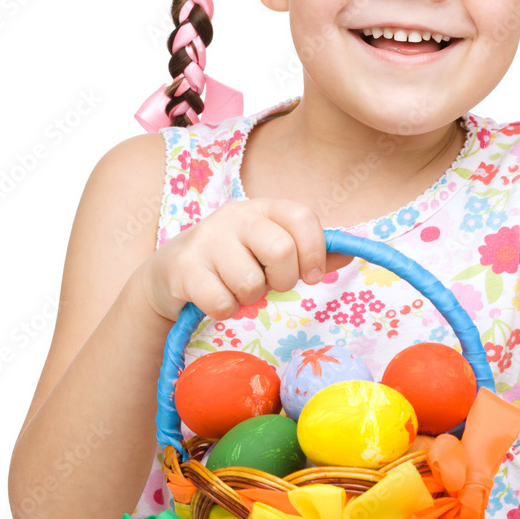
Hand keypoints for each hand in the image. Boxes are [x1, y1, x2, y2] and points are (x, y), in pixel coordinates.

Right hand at [138, 198, 352, 321]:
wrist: (169, 274)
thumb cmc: (232, 262)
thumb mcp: (270, 251)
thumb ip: (308, 253)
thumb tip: (350, 254)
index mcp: (262, 208)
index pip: (302, 217)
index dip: (315, 250)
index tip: (313, 275)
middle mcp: (235, 216)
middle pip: (281, 250)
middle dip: (282, 280)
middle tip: (268, 285)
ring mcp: (207, 239)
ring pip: (251, 283)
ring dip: (249, 298)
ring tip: (236, 289)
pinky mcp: (185, 267)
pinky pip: (223, 303)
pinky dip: (224, 310)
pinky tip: (213, 297)